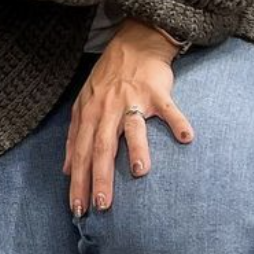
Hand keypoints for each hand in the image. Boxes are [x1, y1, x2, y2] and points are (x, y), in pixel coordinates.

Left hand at [64, 20, 193, 216]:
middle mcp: (108, 107)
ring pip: (132, 127)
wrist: (133, 44)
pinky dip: (177, 121)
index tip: (77, 209)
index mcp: (90, 113)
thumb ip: (76, 136)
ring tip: (140, 173)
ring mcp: (132, 98)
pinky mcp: (155, 91)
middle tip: (102, 205)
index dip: (78, 180)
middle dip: (100, 176)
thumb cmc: (108, 79)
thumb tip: (67, 169)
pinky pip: (168, 108)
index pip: (81, 152)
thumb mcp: (85, 104)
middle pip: (102, 145)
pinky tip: (186, 138)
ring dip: (136, 148)